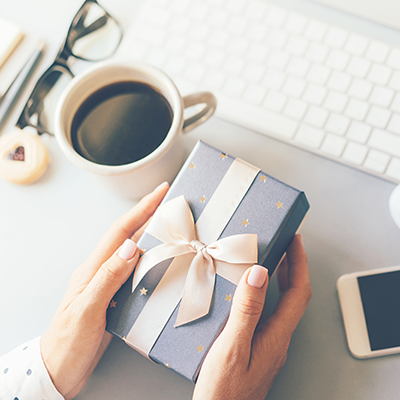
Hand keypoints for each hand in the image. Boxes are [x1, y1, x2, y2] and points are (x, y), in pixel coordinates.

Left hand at [40, 182, 168, 399]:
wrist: (58, 371)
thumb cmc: (68, 343)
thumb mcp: (87, 309)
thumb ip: (108, 278)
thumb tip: (131, 247)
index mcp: (93, 269)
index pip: (121, 231)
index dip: (142, 209)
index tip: (161, 192)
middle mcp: (102, 272)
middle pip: (129, 236)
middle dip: (150, 217)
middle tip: (173, 206)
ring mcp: (109, 284)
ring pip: (135, 254)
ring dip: (153, 238)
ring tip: (174, 230)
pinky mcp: (116, 298)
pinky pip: (137, 273)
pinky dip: (152, 263)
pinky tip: (163, 266)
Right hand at [193, 234, 311, 399]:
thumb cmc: (224, 390)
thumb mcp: (232, 346)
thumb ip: (247, 311)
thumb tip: (259, 274)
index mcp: (275, 336)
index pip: (297, 293)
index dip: (299, 264)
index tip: (295, 241)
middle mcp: (277, 340)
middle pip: (295, 297)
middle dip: (294, 267)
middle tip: (287, 245)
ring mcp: (269, 345)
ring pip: (283, 305)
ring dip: (283, 280)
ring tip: (275, 261)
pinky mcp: (259, 348)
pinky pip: (270, 313)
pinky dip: (268, 294)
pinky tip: (255, 293)